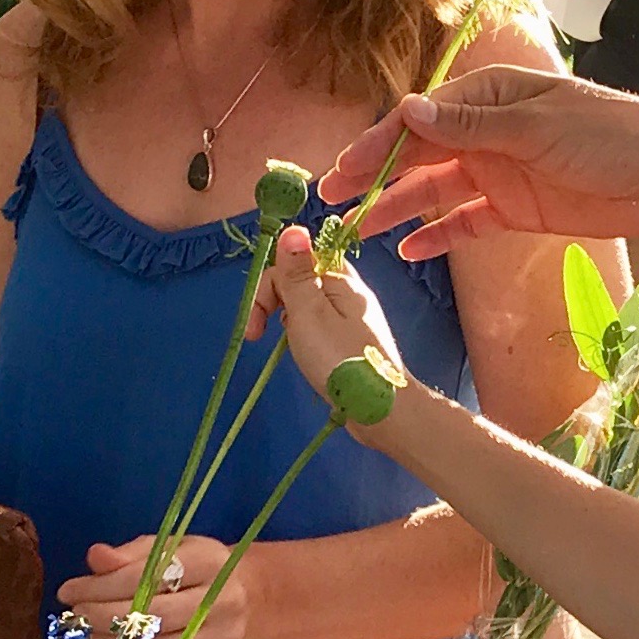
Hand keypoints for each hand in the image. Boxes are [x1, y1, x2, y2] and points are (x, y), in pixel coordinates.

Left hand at [58, 531, 252, 638]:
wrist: (255, 599)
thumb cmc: (202, 569)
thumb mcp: (172, 548)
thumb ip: (132, 554)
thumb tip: (95, 558)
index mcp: (209, 562)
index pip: (144, 577)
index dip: (99, 586)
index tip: (68, 592)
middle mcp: (222, 602)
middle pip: (151, 618)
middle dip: (101, 619)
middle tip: (75, 617)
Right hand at [259, 227, 413, 423]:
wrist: (381, 410)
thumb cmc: (341, 360)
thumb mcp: (309, 312)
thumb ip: (297, 273)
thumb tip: (293, 228)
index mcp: (341, 280)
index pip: (296, 260)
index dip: (271, 284)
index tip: (257, 317)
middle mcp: (349, 293)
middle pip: (300, 281)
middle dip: (273, 303)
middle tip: (257, 336)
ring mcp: (352, 319)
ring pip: (307, 305)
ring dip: (287, 322)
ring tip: (287, 348)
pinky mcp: (352, 342)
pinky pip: (319, 327)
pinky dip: (304, 337)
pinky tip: (304, 355)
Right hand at [316, 72, 638, 260]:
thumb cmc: (608, 134)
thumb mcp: (535, 127)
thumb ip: (471, 126)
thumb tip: (410, 112)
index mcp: (488, 98)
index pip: (420, 119)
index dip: (379, 144)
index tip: (345, 169)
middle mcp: (486, 132)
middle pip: (418, 155)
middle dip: (374, 176)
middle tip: (332, 201)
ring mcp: (498, 171)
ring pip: (434, 190)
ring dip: (397, 209)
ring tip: (359, 232)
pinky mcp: (514, 209)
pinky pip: (465, 222)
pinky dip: (438, 235)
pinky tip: (409, 251)